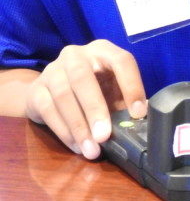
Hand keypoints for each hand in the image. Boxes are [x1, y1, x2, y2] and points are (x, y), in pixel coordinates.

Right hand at [25, 40, 146, 159]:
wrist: (50, 90)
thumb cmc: (93, 89)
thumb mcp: (112, 90)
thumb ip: (125, 101)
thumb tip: (143, 122)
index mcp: (103, 51)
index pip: (121, 61)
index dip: (131, 86)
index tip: (138, 113)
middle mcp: (76, 55)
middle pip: (83, 78)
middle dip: (95, 109)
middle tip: (105, 136)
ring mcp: (52, 70)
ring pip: (63, 96)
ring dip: (78, 126)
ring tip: (92, 149)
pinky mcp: (36, 90)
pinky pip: (48, 110)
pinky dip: (64, 131)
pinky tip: (77, 146)